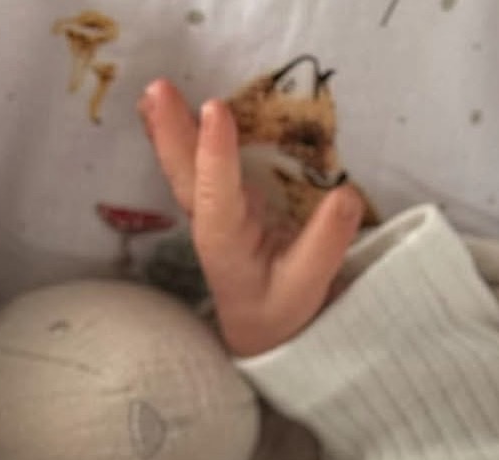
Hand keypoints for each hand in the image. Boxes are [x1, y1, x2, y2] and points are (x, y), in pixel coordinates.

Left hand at [139, 79, 363, 356]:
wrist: (259, 329)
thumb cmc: (279, 311)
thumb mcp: (307, 288)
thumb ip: (325, 244)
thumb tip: (345, 195)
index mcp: (226, 246)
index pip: (218, 199)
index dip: (216, 156)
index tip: (216, 110)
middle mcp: (212, 224)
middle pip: (187, 177)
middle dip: (173, 133)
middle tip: (157, 90)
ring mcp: (214, 210)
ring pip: (185, 168)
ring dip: (169, 128)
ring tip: (153, 92)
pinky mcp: (223, 199)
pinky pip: (196, 165)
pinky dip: (182, 134)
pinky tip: (168, 108)